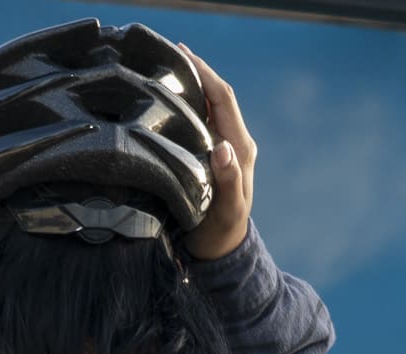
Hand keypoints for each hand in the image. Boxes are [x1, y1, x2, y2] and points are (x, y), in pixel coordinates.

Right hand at [182, 45, 254, 259]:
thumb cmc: (221, 231)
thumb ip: (230, 178)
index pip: (223, 99)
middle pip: (217, 95)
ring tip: (166, 70)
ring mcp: (223, 147)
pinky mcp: (212, 155)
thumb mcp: (227, 208)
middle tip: (170, 54)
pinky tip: (168, 101)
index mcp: (239, 148)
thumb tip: (224, 147)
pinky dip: (186, 105)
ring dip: (191, 86)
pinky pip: (201, 122)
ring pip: (208, 106)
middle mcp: (234, 142)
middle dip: (198, 71)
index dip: (206, 74)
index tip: (184, 55)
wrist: (222, 247)